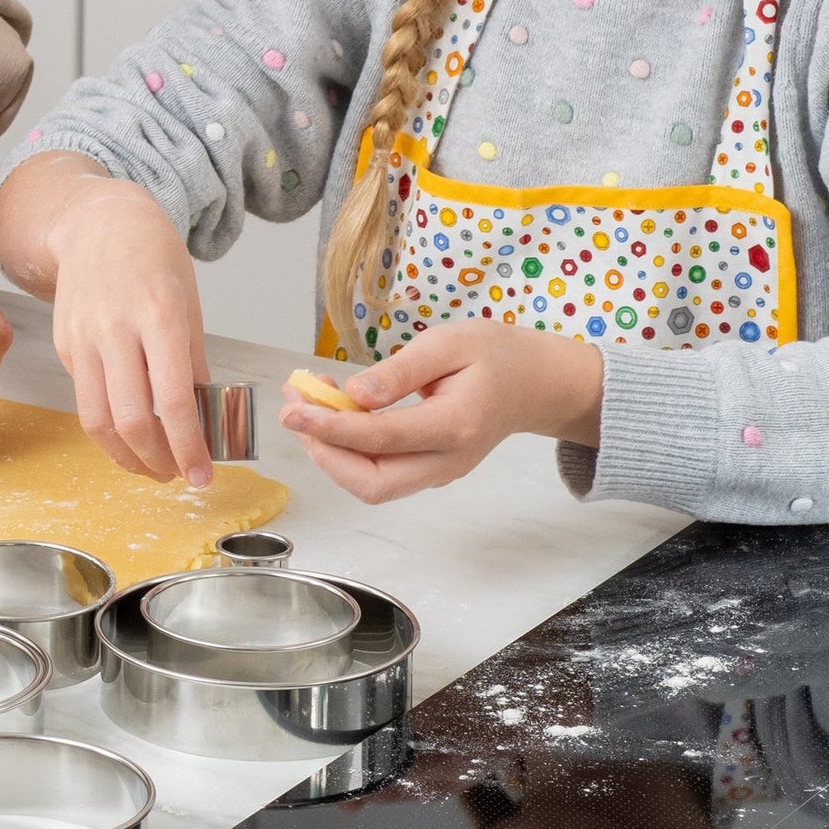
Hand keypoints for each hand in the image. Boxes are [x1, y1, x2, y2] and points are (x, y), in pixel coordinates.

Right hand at [43, 175, 211, 487]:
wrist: (101, 222)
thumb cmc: (154, 259)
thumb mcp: (190, 305)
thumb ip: (193, 365)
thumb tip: (202, 423)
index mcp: (159, 316)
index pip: (172, 402)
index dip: (189, 448)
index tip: (203, 474)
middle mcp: (116, 329)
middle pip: (130, 419)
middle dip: (157, 462)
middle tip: (177, 475)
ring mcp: (83, 337)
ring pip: (97, 420)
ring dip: (126, 457)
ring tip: (151, 467)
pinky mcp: (64, 345)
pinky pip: (85, 398)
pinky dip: (107, 427)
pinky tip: (128, 433)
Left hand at [278, 323, 601, 502]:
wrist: (534, 382)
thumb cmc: (495, 355)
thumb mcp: (448, 343)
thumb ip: (401, 370)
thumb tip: (354, 394)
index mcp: (455, 426)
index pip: (380, 439)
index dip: (331, 427)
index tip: (294, 409)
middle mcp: (447, 460)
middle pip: (372, 484)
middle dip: (323, 451)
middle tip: (294, 409)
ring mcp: (440, 472)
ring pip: (373, 486)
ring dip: (331, 453)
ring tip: (307, 406)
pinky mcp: (430, 471)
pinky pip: (381, 474)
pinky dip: (349, 452)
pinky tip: (334, 415)